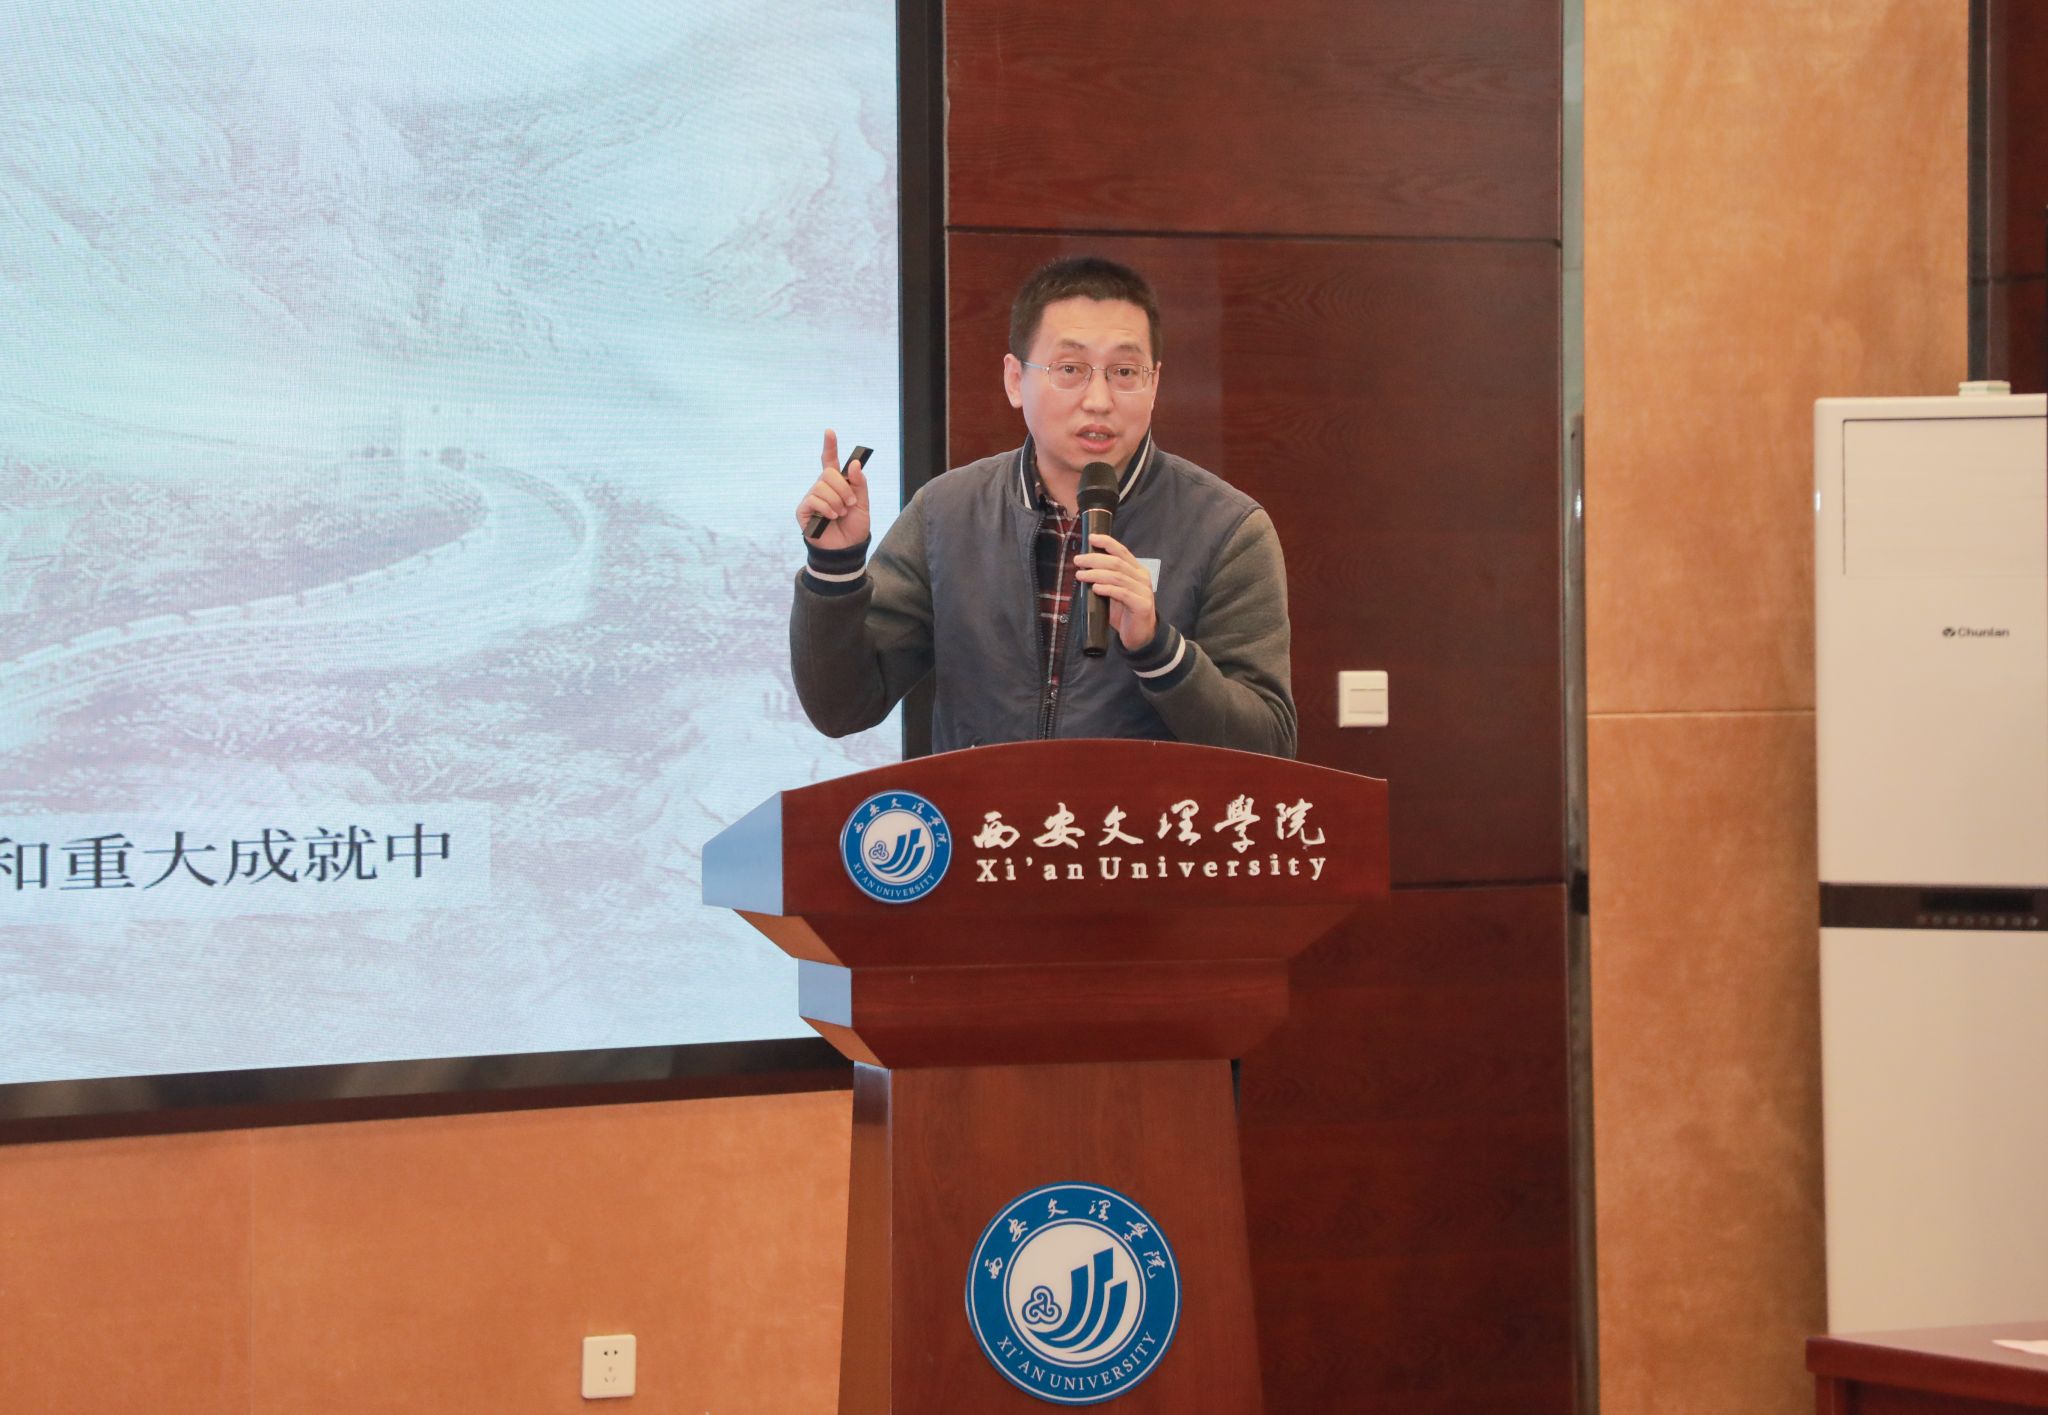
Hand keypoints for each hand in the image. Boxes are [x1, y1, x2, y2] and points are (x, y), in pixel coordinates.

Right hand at [796, 429, 869, 549]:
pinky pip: (814, 500)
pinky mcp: (803, 510)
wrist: (847, 549)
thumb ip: (859, 483)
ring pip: (822, 487)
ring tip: (840, 514)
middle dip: (843, 488)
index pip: (830, 460)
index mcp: (836, 484)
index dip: (829, 446)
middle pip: (828, 473)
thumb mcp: (863, 503)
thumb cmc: (854, 526)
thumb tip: (854, 463)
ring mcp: (811, 498)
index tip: (829, 431)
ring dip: (837, 501)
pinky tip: (831, 518)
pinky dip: (826, 508)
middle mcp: (821, 488)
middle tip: (850, 503)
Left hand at [1074, 533, 1157, 651]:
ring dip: (1096, 574)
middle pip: (1116, 562)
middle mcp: (1142, 577)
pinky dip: (1107, 589)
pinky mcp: (1141, 604)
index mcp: (1136, 570)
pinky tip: (1096, 588)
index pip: (1121, 551)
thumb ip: (1106, 580)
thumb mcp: (1115, 592)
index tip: (1091, 538)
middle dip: (1094, 559)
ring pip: (1117, 576)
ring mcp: (1143, 590)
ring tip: (1081, 575)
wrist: (1141, 635)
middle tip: (1078, 561)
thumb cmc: (1126, 612)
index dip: (1106, 543)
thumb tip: (1084, 569)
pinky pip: (1122, 593)